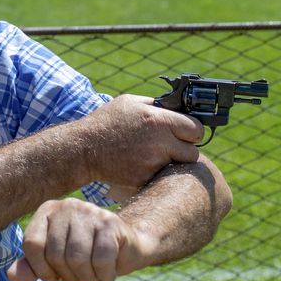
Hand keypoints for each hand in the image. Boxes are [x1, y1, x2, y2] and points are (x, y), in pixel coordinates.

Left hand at [6, 198, 149, 280]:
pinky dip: (104, 275)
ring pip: (78, 258)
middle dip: (68, 277)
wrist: (127, 246)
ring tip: (93, 277)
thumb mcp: (55, 262)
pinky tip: (107, 273)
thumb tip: (11, 275)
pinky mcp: (111, 223)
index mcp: (48, 211)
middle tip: (80, 279)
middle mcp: (67, 206)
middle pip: (56, 254)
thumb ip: (32, 267)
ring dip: (87, 278)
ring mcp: (91, 211)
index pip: (32, 245)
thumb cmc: (85, 254)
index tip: (53, 277)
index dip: (41, 269)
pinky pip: (101, 260)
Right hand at [74, 95, 202, 188]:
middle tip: (173, 146)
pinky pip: (160, 177)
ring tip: (155, 155)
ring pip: (178, 167)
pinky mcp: (144, 178)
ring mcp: (153, 163)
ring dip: (172, 162)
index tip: (187, 133)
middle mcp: (160, 142)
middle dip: (186, 149)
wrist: (84, 149)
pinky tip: (140, 164)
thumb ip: (157, 105)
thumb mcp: (131, 102)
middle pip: (193, 152)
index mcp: (159, 120)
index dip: (193, 131)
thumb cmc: (106, 122)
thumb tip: (177, 107)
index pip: (196, 129)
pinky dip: (154, 172)